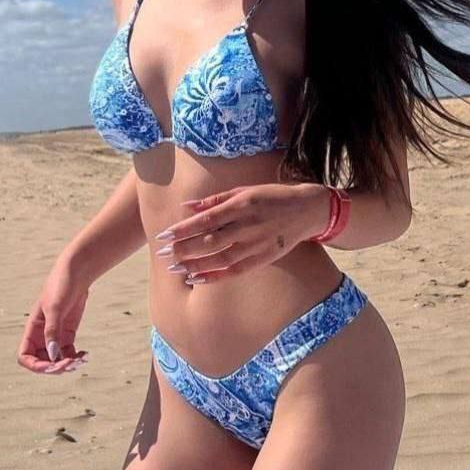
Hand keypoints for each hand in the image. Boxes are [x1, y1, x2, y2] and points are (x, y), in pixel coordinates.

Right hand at [17, 256, 90, 374]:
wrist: (76, 273)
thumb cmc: (61, 286)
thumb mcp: (55, 308)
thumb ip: (52, 331)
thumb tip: (52, 355)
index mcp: (32, 330)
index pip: (25, 356)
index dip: (36, 366)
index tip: (52, 366)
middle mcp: (41, 335)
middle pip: (42, 362)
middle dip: (55, 367)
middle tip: (72, 363)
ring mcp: (55, 335)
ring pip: (57, 360)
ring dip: (68, 365)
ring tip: (81, 360)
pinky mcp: (68, 334)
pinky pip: (69, 353)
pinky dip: (76, 358)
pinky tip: (85, 355)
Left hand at [154, 183, 329, 283]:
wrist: (307, 210)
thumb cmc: (271, 197)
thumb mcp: (245, 190)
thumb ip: (215, 200)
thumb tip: (187, 207)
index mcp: (242, 205)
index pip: (207, 220)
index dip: (184, 229)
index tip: (165, 235)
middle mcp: (248, 226)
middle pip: (210, 241)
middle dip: (185, 249)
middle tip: (163, 255)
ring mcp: (256, 244)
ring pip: (221, 258)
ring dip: (196, 264)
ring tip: (176, 269)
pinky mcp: (263, 258)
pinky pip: (235, 270)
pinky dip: (216, 276)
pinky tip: (197, 279)